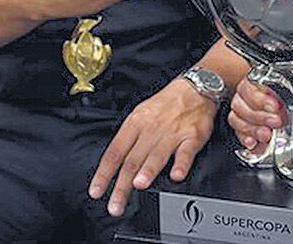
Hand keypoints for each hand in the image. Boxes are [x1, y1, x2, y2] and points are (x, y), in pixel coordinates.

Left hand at [88, 75, 216, 215]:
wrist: (195, 88)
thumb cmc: (166, 104)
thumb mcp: (140, 114)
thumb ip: (129, 139)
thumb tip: (115, 164)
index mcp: (135, 124)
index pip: (114, 152)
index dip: (104, 173)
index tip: (97, 191)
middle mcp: (151, 129)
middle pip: (132, 160)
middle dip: (122, 185)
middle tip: (115, 205)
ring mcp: (172, 133)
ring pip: (156, 154)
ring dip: (147, 170)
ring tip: (138, 185)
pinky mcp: (192, 136)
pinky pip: (185, 152)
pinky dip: (181, 164)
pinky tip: (176, 175)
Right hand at [227, 78, 292, 151]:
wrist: (290, 96)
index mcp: (265, 79)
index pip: (253, 84)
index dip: (262, 97)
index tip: (276, 106)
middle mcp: (251, 92)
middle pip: (243, 102)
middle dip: (260, 115)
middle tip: (276, 122)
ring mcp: (245, 107)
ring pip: (237, 115)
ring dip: (252, 128)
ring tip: (266, 135)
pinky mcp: (243, 122)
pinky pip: (236, 128)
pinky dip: (243, 136)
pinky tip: (253, 143)